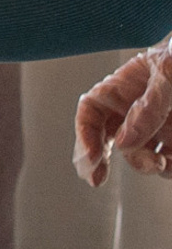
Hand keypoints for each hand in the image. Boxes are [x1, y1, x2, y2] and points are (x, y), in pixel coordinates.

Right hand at [76, 41, 171, 185]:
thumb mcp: (169, 73)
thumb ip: (149, 106)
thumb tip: (124, 142)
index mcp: (124, 87)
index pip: (91, 113)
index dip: (85, 136)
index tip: (91, 160)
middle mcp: (136, 109)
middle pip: (110, 140)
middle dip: (110, 160)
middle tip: (113, 174)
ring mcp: (159, 126)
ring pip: (140, 156)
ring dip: (146, 166)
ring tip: (163, 165)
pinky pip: (168, 162)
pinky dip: (169, 168)